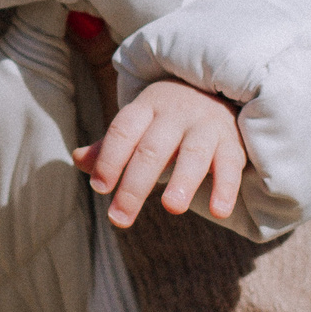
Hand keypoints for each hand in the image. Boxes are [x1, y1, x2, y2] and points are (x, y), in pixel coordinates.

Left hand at [73, 79, 246, 228]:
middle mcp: (175, 113)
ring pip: (193, 154)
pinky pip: (231, 165)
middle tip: (120, 218)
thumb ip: (109, 147)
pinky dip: (226, 188)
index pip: (122, 132)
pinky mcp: (232, 142)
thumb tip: (77, 159)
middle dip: (135, 185)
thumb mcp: (138, 127)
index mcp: (146, 108)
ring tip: (171, 209)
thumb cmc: (167, 121)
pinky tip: (219, 211)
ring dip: (182, 182)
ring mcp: (206, 126)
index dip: (109, 159)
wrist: (217, 93)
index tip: (100, 188)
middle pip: (152, 149)